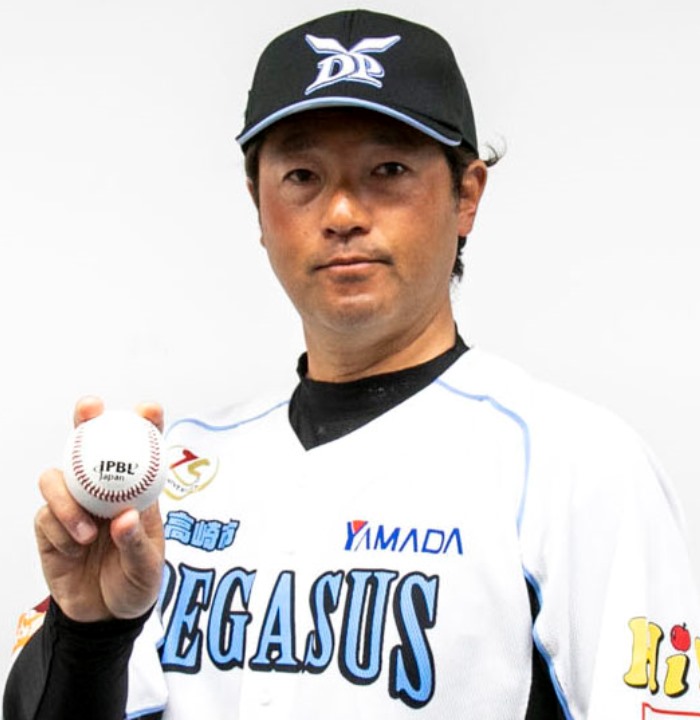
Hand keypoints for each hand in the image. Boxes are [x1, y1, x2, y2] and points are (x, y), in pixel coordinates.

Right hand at [34, 397, 165, 621]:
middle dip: (86, 420)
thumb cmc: (135, 585)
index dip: (144, 424)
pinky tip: (76, 550)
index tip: (149, 408)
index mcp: (135, 493)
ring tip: (87, 533)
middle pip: (89, 447)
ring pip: (56, 478)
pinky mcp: (50, 528)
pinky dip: (59, 531)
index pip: (141, 451)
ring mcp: (74, 508)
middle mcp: (103, 493)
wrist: (105, 619)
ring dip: (67, 500)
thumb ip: (136, 543)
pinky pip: (44, 516)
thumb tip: (123, 517)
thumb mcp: (147, 568)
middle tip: (89, 407)